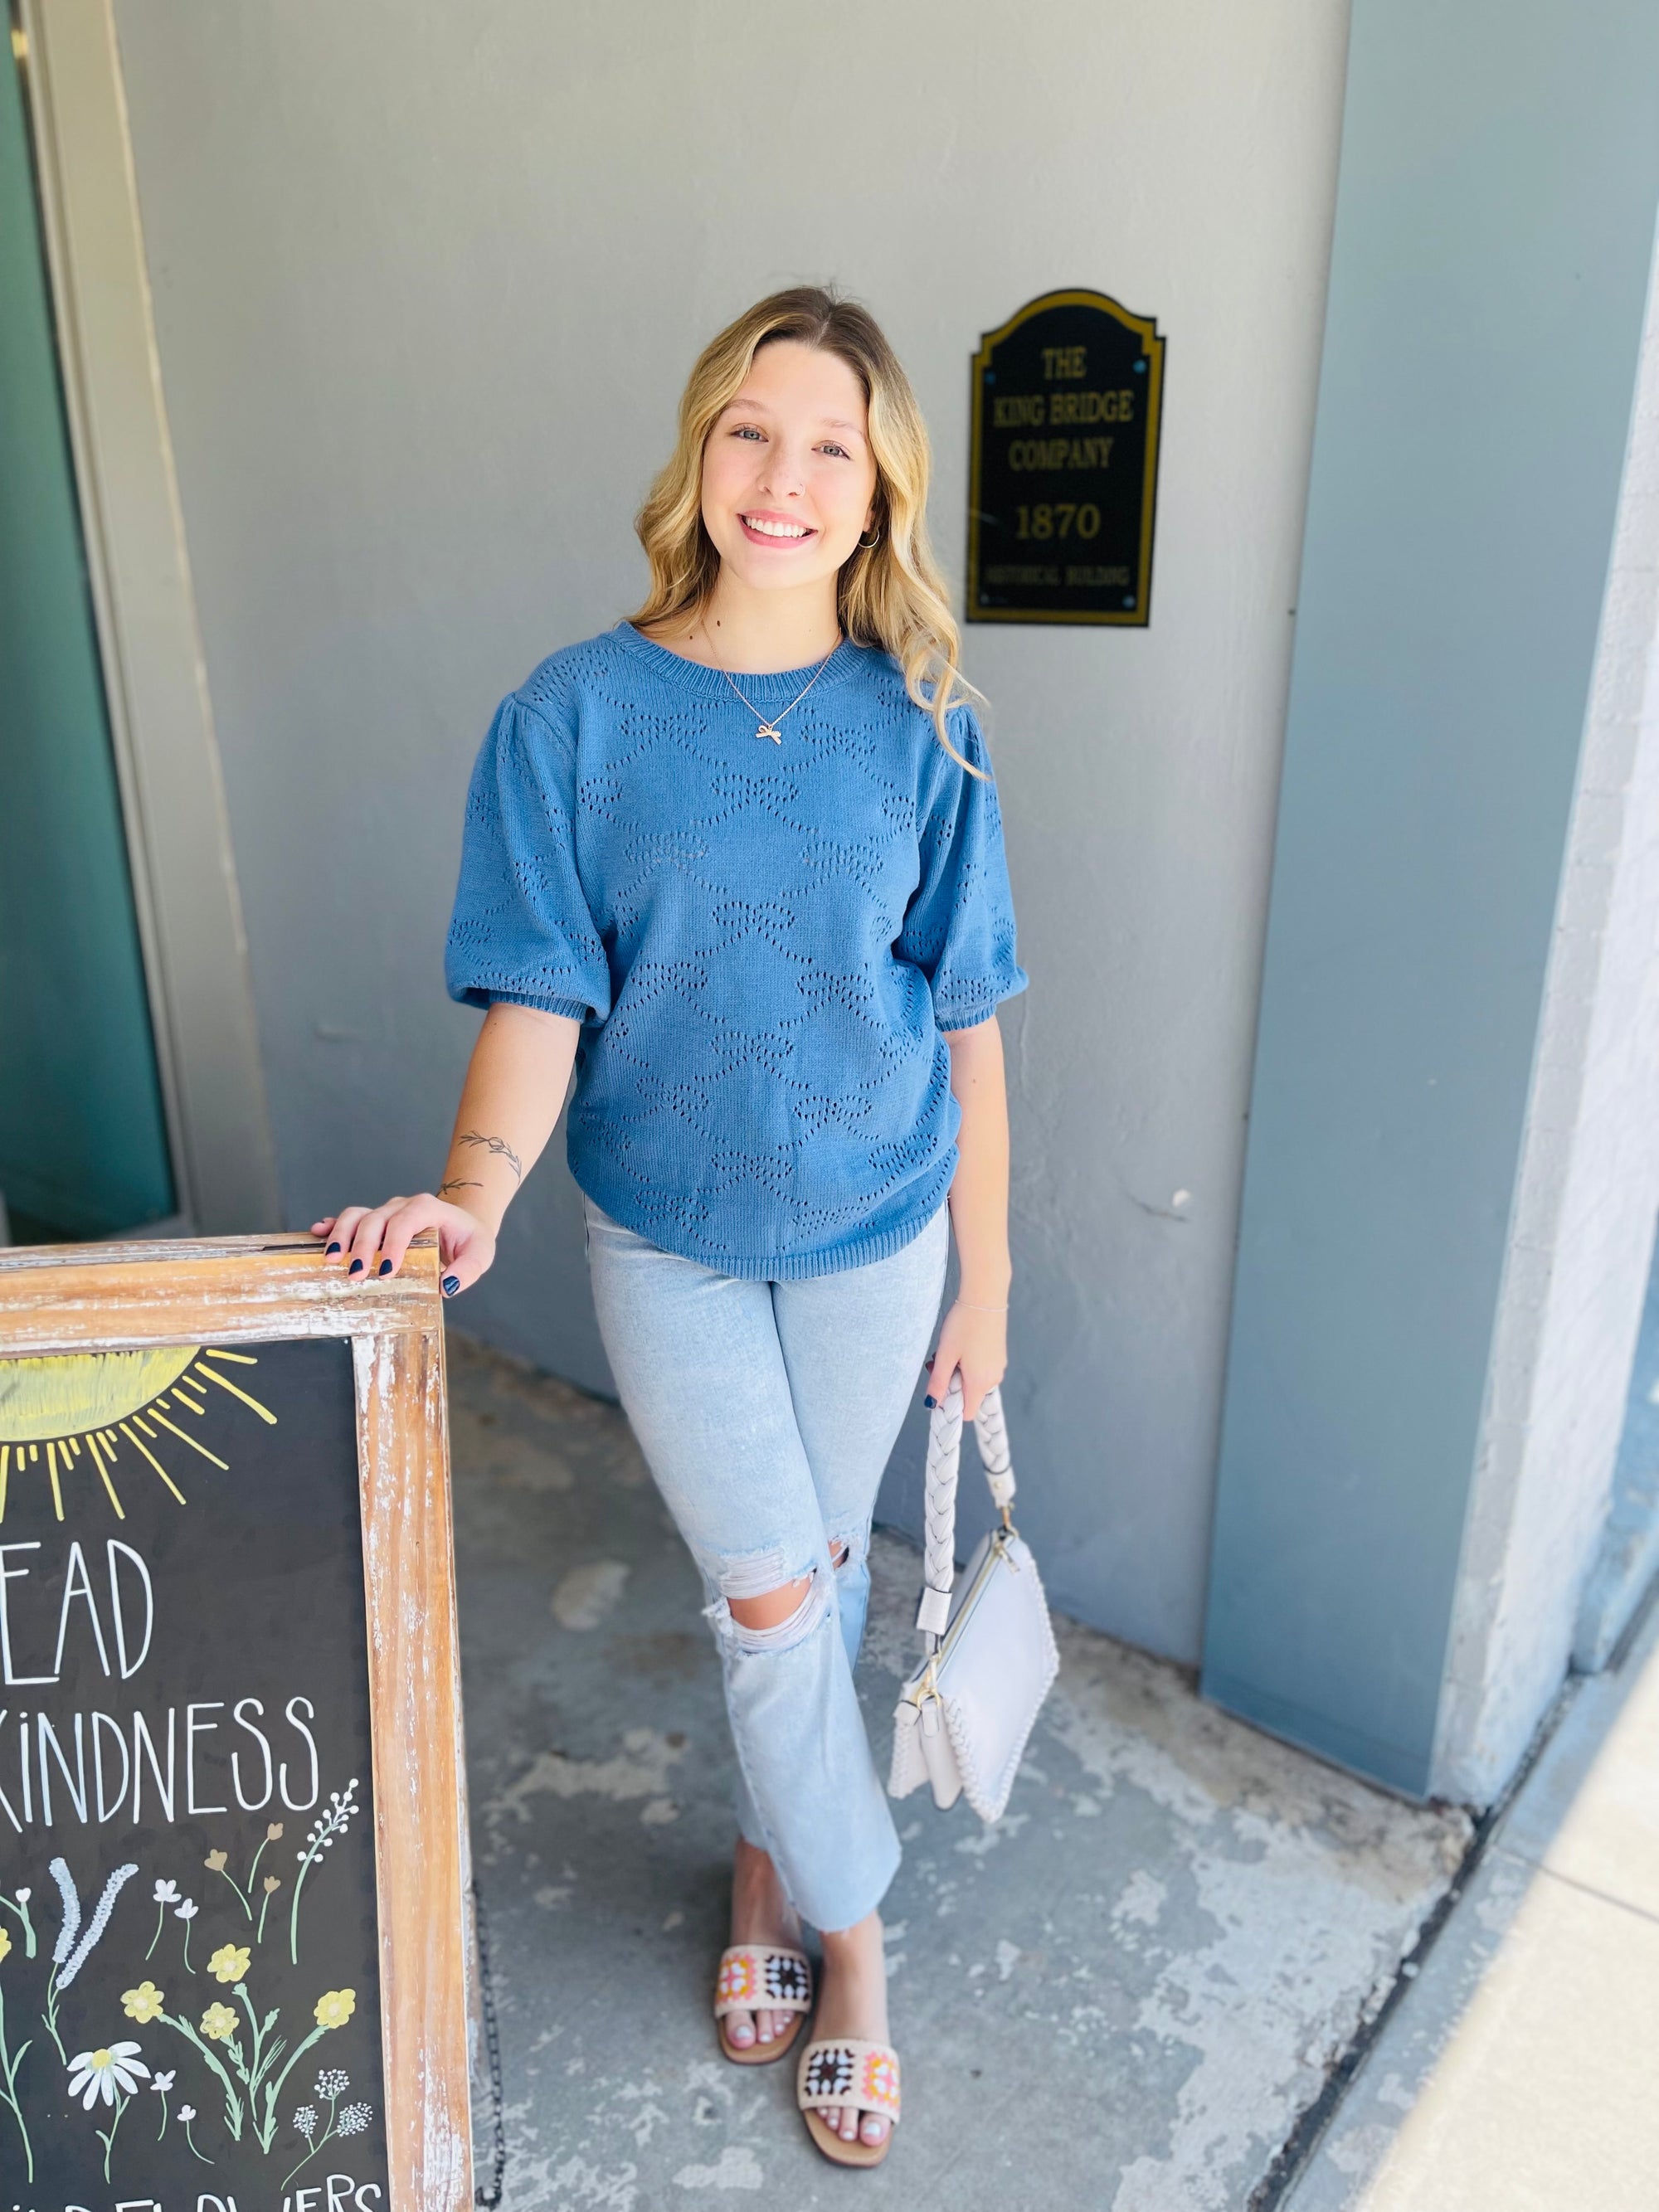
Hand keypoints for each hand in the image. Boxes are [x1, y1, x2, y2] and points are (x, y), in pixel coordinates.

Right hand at [310, 1195, 497, 1298]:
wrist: (463, 1223)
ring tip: (331, 1259)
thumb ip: (469, 1269)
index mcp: (428, 1208)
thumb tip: (447, 1286)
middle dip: (363, 1246)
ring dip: (341, 1235)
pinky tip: (318, 1233)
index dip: (393, 1244)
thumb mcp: (481, 1254)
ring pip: (358, 1215)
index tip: (387, 1271)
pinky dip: (333, 1225)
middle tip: (356, 1275)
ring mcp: (386, 1211)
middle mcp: (402, 1206)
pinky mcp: (375, 1220)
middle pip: (376, 1219)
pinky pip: (350, 1217)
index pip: (406, 1221)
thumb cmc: (469, 1239)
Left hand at [926, 1297, 1007, 1420]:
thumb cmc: (963, 1325)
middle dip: (950, 1383)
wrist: (985, 1297)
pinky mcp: (998, 1355)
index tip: (938, 1388)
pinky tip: (960, 1344)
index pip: (966, 1412)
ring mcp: (998, 1366)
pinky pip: (980, 1368)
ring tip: (946, 1350)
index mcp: (980, 1382)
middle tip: (935, 1362)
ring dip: (957, 1371)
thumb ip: (938, 1382)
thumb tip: (932, 1404)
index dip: (950, 1405)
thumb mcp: (945, 1355)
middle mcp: (993, 1378)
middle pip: (968, 1395)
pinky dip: (967, 1363)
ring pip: (973, 1380)